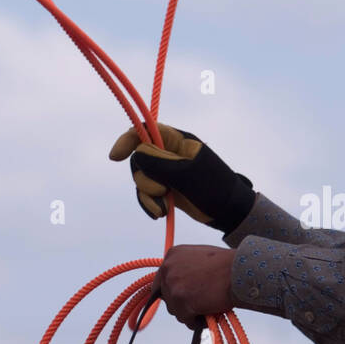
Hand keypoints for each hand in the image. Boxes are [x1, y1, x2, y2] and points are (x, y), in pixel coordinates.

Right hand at [108, 122, 254, 232]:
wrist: (229, 211)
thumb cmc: (214, 187)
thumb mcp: (188, 173)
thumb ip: (161, 162)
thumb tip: (137, 152)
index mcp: (177, 140)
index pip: (146, 130)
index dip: (127, 139)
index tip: (115, 156)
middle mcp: (168, 153)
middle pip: (139, 158)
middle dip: (145, 178)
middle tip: (162, 191)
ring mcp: (166, 171)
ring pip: (141, 178)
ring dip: (148, 195)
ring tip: (164, 208)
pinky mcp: (165, 188)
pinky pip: (146, 193)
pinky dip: (149, 204)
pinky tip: (160, 213)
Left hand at [151, 245, 237, 326]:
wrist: (239, 270)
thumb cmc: (227, 264)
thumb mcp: (199, 257)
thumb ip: (185, 268)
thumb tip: (181, 286)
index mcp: (172, 255)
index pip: (161, 280)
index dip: (170, 292)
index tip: (179, 299)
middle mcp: (168, 268)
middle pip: (166, 296)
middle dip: (180, 303)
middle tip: (198, 305)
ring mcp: (173, 285)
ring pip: (174, 309)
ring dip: (188, 313)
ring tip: (206, 310)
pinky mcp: (182, 301)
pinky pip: (185, 319)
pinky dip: (196, 322)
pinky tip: (207, 318)